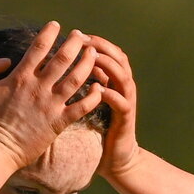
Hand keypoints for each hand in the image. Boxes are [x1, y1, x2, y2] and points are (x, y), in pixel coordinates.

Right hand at [0, 21, 102, 168]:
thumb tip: (5, 60)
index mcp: (19, 77)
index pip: (39, 47)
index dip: (49, 33)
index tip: (56, 25)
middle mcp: (38, 88)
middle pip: (63, 58)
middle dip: (74, 43)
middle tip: (81, 36)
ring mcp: (50, 105)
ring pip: (76, 79)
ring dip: (87, 64)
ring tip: (93, 54)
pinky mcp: (58, 123)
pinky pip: (81, 108)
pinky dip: (92, 97)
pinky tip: (99, 88)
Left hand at [83, 33, 140, 178]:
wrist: (116, 157)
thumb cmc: (99, 129)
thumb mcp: (91, 100)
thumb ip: (85, 82)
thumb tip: (66, 65)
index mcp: (115, 81)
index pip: (109, 52)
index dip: (95, 42)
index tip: (77, 35)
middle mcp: (123, 87)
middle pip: (118, 57)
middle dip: (101, 47)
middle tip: (84, 41)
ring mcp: (127, 101)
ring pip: (122, 75)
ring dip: (108, 65)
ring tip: (93, 59)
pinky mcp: (126, 118)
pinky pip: (120, 101)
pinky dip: (110, 93)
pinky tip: (98, 88)